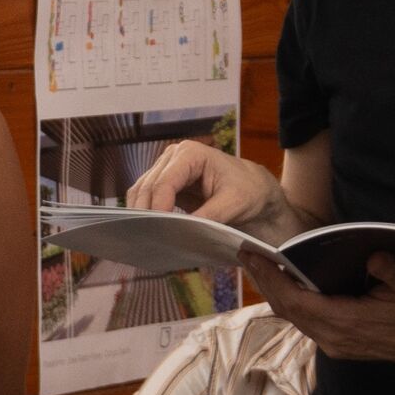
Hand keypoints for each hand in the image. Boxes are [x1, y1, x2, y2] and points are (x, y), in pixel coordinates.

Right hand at [129, 140, 280, 228]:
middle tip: (149, 241)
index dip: (158, 207)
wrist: (254, 190)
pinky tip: (150, 232)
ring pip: (141, 193)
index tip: (159, 232)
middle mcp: (173, 157)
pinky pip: (146, 200)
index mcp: (190, 154)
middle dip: (146, 214)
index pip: (164, 182)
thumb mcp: (233, 204)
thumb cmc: (247, 191)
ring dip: (142, 216)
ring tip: (147, 239)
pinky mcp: (165, 185)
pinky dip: (145, 215)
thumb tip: (182, 233)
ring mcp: (166, 170)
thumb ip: (207, 217)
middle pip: (147, 187)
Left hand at [248, 250, 394, 365]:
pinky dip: (291, 303)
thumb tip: (372, 257)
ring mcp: (335, 345)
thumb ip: (390, 270)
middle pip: (288, 311)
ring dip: (276, 293)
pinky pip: (306, 323)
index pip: (297, 301)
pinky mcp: (339, 344)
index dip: (272, 280)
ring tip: (260, 268)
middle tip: (247, 257)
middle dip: (266, 283)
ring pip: (295, 319)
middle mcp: (334, 339)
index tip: (253, 258)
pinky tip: (286, 286)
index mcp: (347, 323)